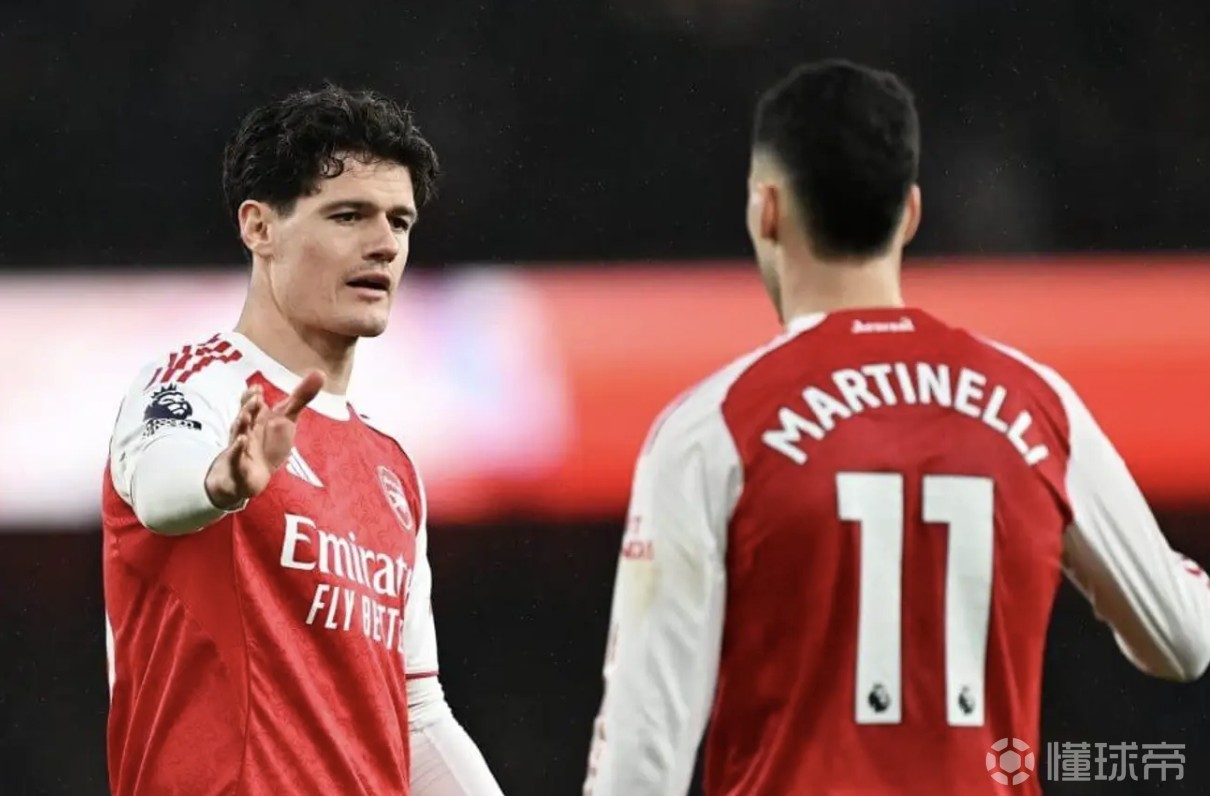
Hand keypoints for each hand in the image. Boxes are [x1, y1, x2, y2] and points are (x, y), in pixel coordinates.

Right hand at [204, 371, 325, 507]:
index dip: (252, 395)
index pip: (251, 403)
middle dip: (249, 407)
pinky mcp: (238, 465)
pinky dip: (237, 449)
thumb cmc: (268, 442)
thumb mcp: (286, 419)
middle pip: (245, 415)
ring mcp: (240, 446)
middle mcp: (246, 429)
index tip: (257, 387)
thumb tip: (320, 373)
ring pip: (239, 433)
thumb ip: (301, 397)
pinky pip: (236, 456)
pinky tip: (242, 441)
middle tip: (256, 398)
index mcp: (256, 417)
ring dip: (242, 424)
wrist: (252, 476)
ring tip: (246, 415)